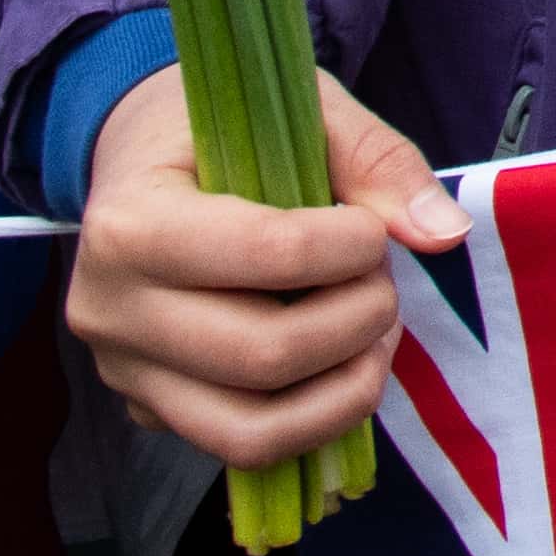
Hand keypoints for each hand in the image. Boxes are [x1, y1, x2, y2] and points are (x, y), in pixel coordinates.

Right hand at [66, 64, 460, 471]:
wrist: (139, 160)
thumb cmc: (224, 129)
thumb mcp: (301, 111)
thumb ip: (377, 162)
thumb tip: (444, 235)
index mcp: (132, 222)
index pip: (268, 254)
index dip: (353, 246)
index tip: (374, 228)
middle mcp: (110, 310)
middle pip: (263, 356)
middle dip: (357, 321)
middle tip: (382, 281)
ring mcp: (124, 372)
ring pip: (251, 430)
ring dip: (345, 388)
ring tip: (375, 332)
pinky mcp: (148, 409)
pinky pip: (242, 444)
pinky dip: (315, 417)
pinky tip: (343, 364)